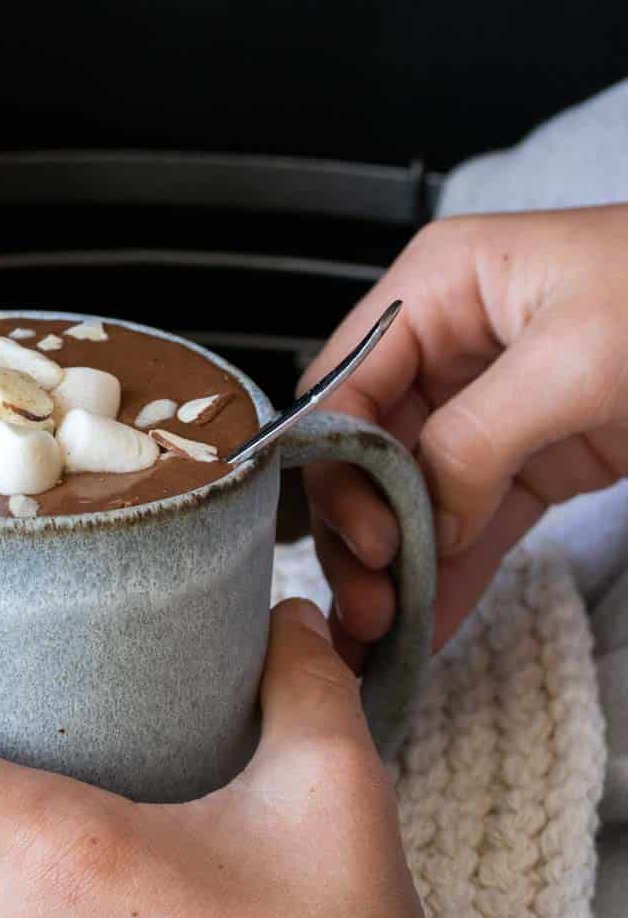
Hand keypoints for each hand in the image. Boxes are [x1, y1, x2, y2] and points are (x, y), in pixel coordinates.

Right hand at [300, 205, 627, 655]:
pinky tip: (431, 623)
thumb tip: (422, 514)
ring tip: (389, 630)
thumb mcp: (577, 357)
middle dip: (362, 527)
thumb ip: (479, 435)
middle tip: (374, 602)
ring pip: (412, 493)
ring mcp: (488, 403)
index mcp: (440, 288)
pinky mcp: (533, 455)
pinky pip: (473, 519)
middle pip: (367, 447)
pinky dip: (452, 571)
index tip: (370, 539)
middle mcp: (450, 344)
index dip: (340, 465)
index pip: (346, 383)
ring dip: (397, 563)